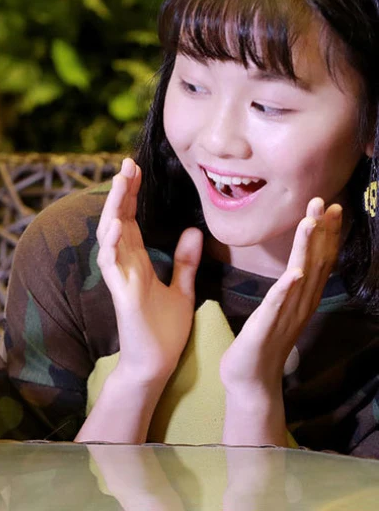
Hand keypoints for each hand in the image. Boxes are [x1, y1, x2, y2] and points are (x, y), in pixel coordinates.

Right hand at [97, 157, 203, 381]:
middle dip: (122, 192)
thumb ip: (184, 261)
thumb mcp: (181, 289)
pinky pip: (110, 265)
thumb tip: (192, 230)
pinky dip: (111, 244)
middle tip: (127, 163)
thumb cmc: (164, 330)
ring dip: (113, 208)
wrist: (155, 365)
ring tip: (121, 182)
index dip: (133, 195)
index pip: (132, 220)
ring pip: (109, 235)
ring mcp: (119, 278)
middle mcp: (124, 265)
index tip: (136, 168)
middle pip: (117, 220)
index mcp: (137, 262)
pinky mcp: (120, 294)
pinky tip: (118, 225)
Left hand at [219, 197, 341, 445]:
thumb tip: (294, 268)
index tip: (330, 207)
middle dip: (322, 231)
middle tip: (326, 202)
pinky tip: (296, 273)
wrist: (251, 380)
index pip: (318, 260)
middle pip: (316, 262)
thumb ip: (286, 289)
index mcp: (300, 298)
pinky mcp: (267, 328)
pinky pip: (279, 305)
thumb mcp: (276, 309)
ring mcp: (286, 316)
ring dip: (308, 248)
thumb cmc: (260, 344)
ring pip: (302, 277)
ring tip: (312, 222)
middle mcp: (300, 304)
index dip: (325, 233)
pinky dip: (287, 288)